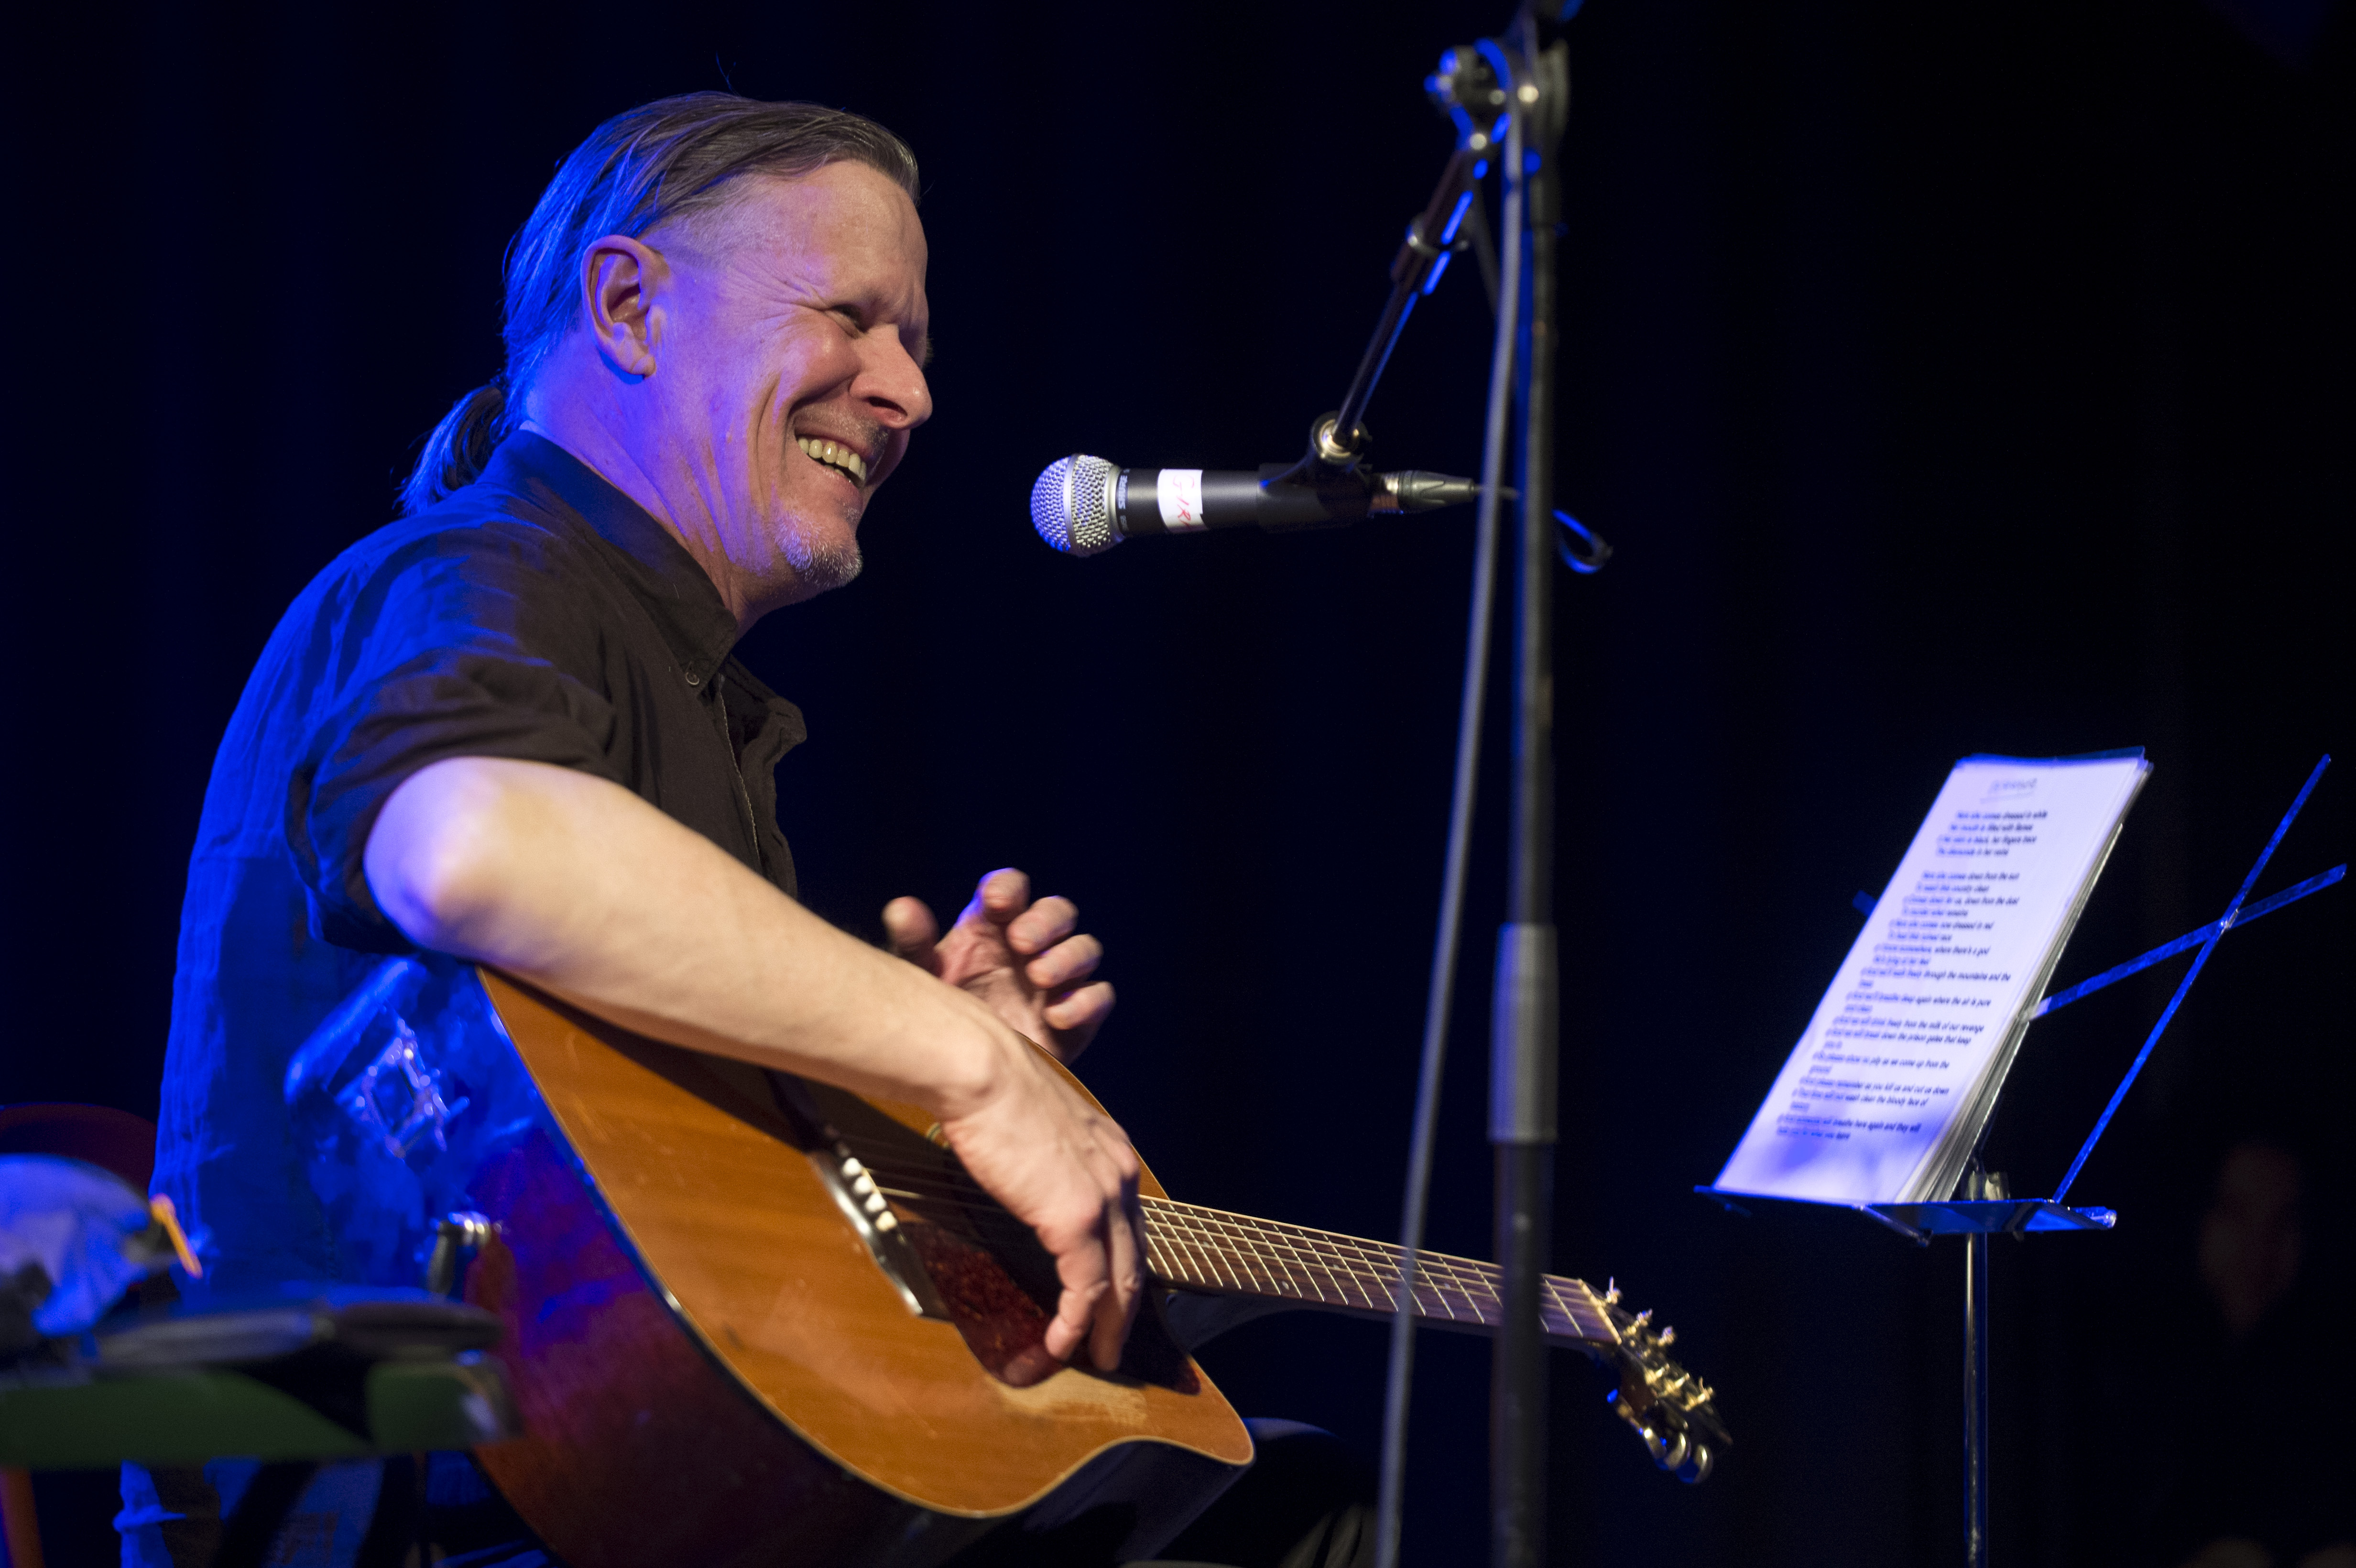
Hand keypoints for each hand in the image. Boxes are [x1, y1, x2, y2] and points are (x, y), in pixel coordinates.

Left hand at [883, 868, 1114, 1061]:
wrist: (965, 1079)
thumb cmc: (943, 1017)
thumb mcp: (923, 981)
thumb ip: (913, 945)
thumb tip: (901, 908)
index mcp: (994, 928)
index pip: (1011, 890)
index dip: (1009, 888)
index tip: (994, 901)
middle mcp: (1032, 948)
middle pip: (1058, 912)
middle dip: (1045, 920)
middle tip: (1021, 941)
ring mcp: (1059, 981)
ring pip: (1084, 949)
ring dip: (1066, 957)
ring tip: (1039, 977)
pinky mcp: (1079, 1016)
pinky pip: (1099, 997)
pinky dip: (1085, 1002)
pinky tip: (1056, 1015)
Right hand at [932, 1015, 1144, 1381]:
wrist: (983, 1072)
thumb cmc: (995, 1091)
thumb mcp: (1040, 1128)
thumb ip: (1049, 1160)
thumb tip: (1027, 1181)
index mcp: (1112, 1153)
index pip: (1130, 1224)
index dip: (1125, 1266)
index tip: (1113, 1297)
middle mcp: (1120, 1176)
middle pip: (1135, 1258)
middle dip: (1127, 1308)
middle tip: (1112, 1343)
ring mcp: (1104, 1199)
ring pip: (1119, 1280)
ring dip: (1107, 1326)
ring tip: (1096, 1357)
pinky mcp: (1077, 1219)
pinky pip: (1086, 1287)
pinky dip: (1076, 1322)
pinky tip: (1062, 1344)